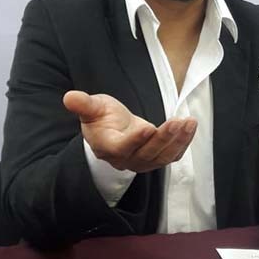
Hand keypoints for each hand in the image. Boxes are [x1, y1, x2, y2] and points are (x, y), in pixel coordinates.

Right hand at [63, 90, 196, 172]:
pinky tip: (190, 126)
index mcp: (108, 147)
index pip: (122, 148)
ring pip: (162, 156)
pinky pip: (172, 155)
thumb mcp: (92, 108)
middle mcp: (126, 159)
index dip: (134, 140)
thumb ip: (83, 104)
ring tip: (188, 122)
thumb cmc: (101, 118)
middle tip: (177, 122)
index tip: (148, 128)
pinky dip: (183, 143)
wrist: (111, 131)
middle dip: (163, 139)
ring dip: (177, 141)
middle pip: (147, 154)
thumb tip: (69, 97)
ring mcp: (143, 161)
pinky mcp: (157, 159)